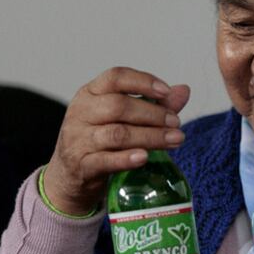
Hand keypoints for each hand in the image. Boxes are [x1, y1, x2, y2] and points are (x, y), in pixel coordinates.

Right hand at [44, 67, 189, 214]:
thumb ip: (153, 104)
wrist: (70, 176)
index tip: (166, 91)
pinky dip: (126, 159)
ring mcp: (78, 139)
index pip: (115, 77)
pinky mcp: (81, 165)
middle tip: (176, 123)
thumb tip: (184, 90)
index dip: (143, 81)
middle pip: (119, 106)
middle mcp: (81, 112)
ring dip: (150, 137)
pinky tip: (145, 158)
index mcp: (90, 93)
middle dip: (153, 114)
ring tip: (175, 140)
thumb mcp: (122, 118)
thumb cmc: (100, 140)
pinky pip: (105, 160)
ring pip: (117, 134)